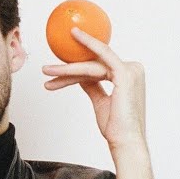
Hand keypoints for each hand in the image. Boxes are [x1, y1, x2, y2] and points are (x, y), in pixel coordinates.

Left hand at [41, 27, 147, 149]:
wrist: (125, 142)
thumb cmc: (116, 128)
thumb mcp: (101, 102)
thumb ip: (93, 86)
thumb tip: (80, 77)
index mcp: (128, 77)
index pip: (98, 69)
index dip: (75, 70)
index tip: (58, 70)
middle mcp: (132, 70)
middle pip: (94, 66)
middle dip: (68, 69)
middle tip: (47, 70)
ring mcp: (130, 70)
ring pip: (92, 65)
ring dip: (67, 68)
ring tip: (47, 71)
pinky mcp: (125, 73)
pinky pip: (102, 56)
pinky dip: (88, 44)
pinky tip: (76, 36)